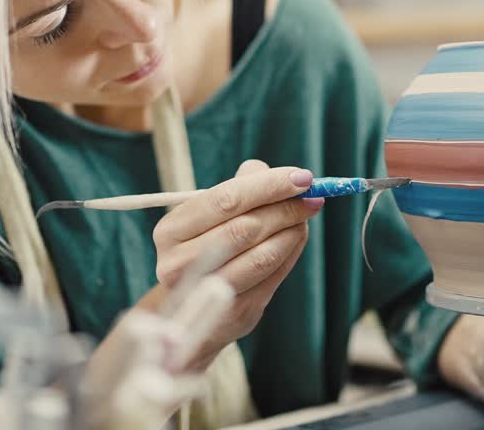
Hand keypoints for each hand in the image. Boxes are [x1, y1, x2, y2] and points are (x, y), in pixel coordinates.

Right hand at [147, 159, 319, 369]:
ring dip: (293, 231)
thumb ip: (236, 189)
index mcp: (170, 231)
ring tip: (306, 214)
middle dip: (286, 208)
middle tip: (312, 196)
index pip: (226, 199)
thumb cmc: (201, 249)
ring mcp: (207, 293)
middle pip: (246, 228)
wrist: (192, 307)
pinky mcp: (236, 311)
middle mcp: (181, 264)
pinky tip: (297, 236)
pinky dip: (291, 251)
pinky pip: (273, 276)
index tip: (302, 176)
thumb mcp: (205, 218)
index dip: (269, 185)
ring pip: (263, 256)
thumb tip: (269, 171)